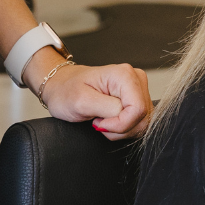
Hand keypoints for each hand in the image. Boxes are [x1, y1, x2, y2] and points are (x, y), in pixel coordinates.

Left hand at [37, 61, 151, 139]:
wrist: (61, 86)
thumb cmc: (66, 91)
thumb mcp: (81, 101)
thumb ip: (108, 108)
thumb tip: (126, 115)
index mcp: (124, 75)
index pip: (138, 109)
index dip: (121, 123)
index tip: (100, 123)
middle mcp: (136, 78)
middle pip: (143, 116)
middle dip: (121, 128)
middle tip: (99, 123)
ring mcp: (138, 88)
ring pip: (143, 121)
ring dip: (122, 129)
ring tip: (102, 121)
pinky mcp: (137, 98)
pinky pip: (139, 121)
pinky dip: (124, 127)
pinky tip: (109, 121)